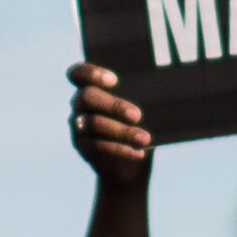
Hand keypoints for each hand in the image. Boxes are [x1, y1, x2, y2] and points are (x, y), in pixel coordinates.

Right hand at [68, 61, 152, 185]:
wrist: (128, 162)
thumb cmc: (138, 124)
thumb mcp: (140, 108)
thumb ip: (141, 97)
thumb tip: (157, 93)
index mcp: (92, 85)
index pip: (79, 73)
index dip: (92, 73)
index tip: (115, 80)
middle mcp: (80, 103)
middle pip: (87, 96)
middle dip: (114, 105)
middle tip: (137, 115)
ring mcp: (79, 124)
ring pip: (94, 123)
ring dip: (122, 131)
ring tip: (145, 138)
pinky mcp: (82, 145)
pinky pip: (97, 145)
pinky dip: (120, 149)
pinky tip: (139, 152)